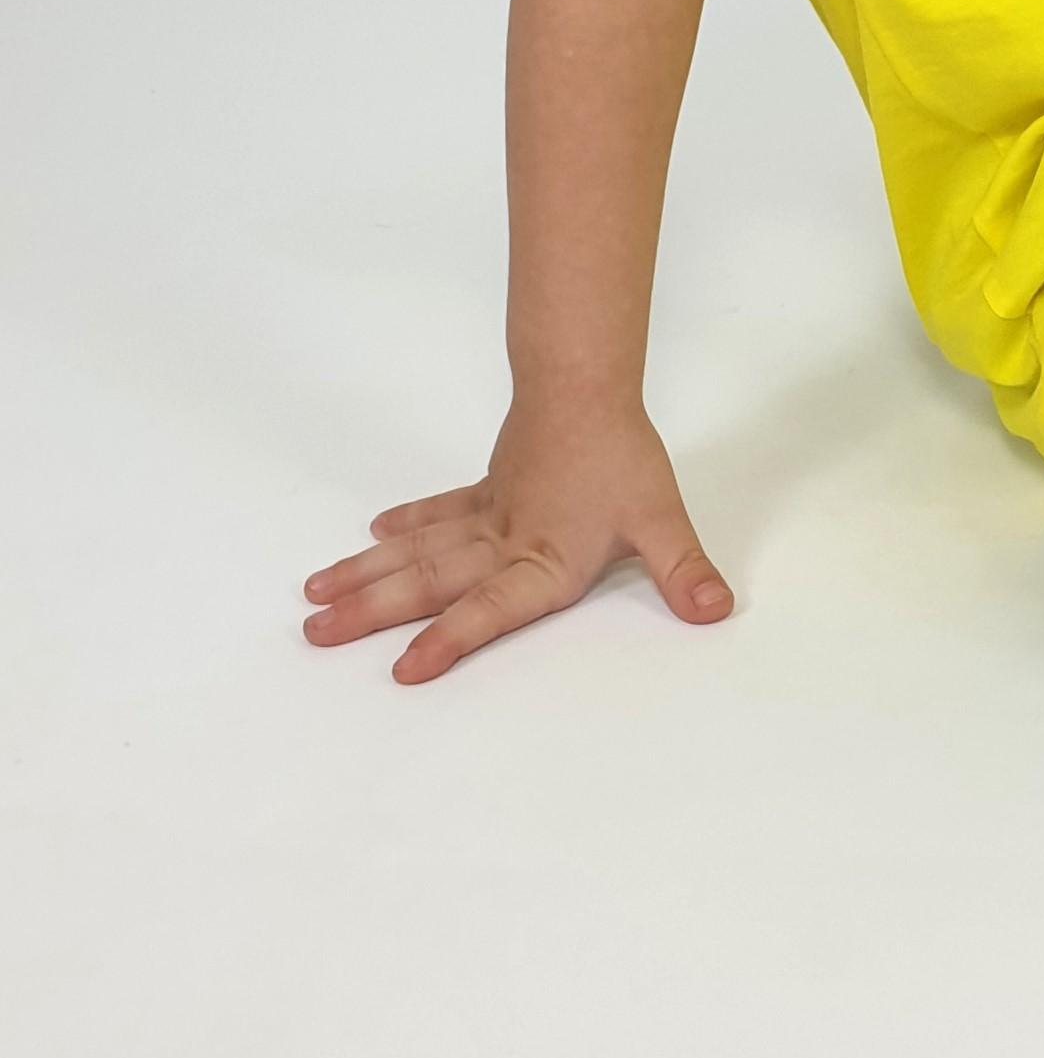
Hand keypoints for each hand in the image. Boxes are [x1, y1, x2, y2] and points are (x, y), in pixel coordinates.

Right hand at [300, 399, 732, 685]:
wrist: (587, 387)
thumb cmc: (621, 456)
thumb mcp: (659, 520)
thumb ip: (684, 571)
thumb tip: (716, 611)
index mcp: (542, 563)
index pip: (489, 611)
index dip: (449, 641)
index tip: (402, 670)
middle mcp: (504, 545)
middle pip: (429, 583)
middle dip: (371, 613)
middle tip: (313, 635)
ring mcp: (488, 516)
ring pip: (417, 551)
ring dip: (366, 574)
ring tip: (314, 598)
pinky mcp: (487, 490)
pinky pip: (438, 513)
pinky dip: (407, 524)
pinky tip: (373, 534)